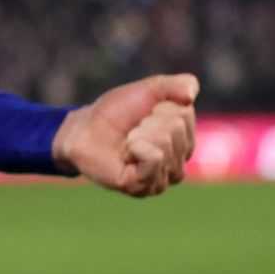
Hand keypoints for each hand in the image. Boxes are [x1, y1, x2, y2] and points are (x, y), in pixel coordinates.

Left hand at [51, 73, 198, 197]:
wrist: (83, 129)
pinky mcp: (143, 187)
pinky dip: (137, 147)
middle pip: (176, 127)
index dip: (159, 105)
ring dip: (139, 133)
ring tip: (127, 141)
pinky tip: (126, 152)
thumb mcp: (148, 90)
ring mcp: (162, 179)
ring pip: (164, 142)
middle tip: (132, 129)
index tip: (144, 113)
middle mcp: (178, 165)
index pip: (184, 114)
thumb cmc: (116, 112)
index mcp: (184, 142)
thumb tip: (190, 94)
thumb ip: (174, 86)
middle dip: (148, 120)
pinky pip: (154, 159)